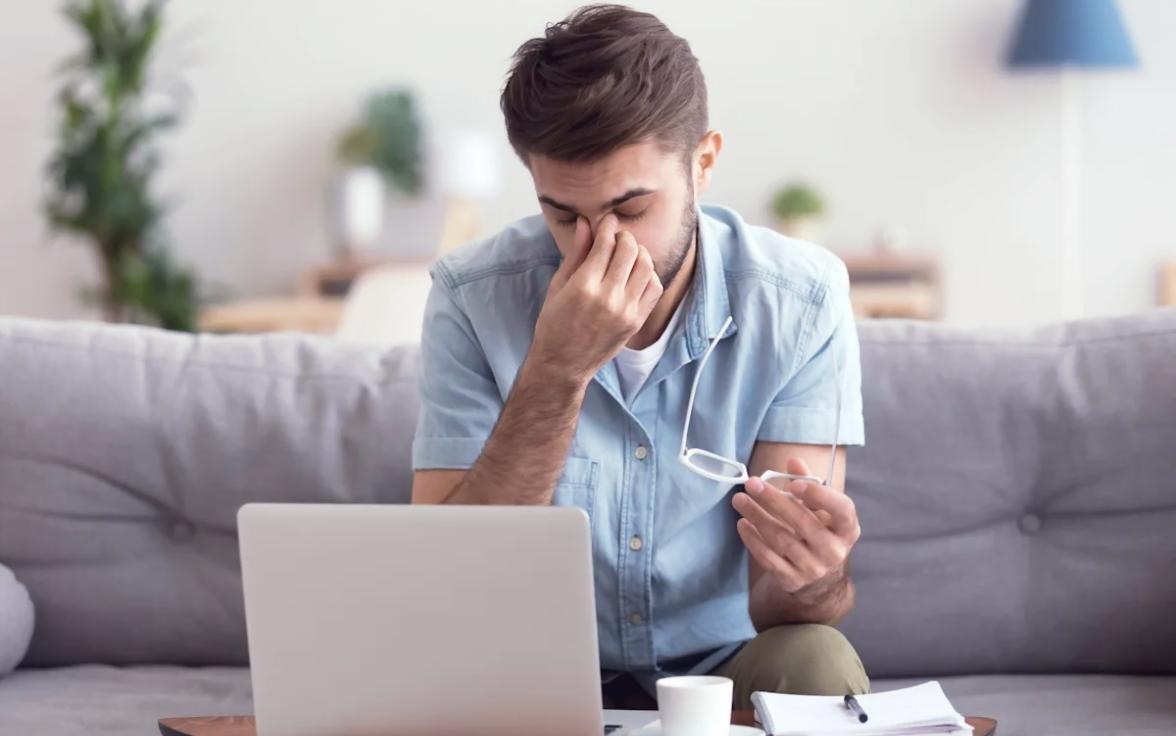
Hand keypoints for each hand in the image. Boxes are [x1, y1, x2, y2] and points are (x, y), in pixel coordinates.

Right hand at [530, 214, 663, 382]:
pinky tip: (635, 273)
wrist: (563, 364)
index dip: (608, 226)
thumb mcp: (558, 286)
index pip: (606, 243)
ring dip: (638, 252)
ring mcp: (626, 311)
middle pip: (630, 250)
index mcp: (584, 286)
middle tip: (616, 236)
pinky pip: (654, 287)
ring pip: (646, 265)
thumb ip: (576, 253)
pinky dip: (648, 273)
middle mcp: (608, 298)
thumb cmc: (553, 324)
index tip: (607, 220)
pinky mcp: (636, 321)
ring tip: (627, 254)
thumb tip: (586, 223)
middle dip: (624, 236)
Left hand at [732, 457, 861, 595]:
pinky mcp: (792, 580)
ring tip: (740, 500)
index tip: (794, 483)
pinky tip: (742, 523)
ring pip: (781, 539)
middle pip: (803, 522)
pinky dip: (753, 540)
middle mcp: (834, 550)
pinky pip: (768, 558)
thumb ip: (810, 483)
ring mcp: (813, 568)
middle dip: (774, 500)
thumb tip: (793, 461)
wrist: (820, 578)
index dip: (819, 495)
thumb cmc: (820, 531)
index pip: (841, 510)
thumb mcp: (822, 510)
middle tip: (752, 484)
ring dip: (757, 516)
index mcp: (847, 528)